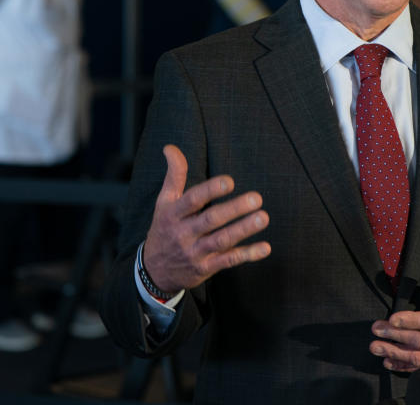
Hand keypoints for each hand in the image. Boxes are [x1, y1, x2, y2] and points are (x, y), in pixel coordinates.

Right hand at [141, 144, 270, 293]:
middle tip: (257, 198)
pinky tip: (265, 247)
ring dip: (243, 229)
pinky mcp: (205, 268)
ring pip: (222, 240)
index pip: (192, 200)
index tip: (229, 181)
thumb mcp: (164, 202)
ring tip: (263, 217)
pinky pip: (228, 261)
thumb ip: (174, 175)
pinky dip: (247, 255)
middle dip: (234, 209)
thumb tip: (170, 148)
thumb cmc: (164, 228)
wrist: (154, 271)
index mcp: (174, 214)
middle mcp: (184, 233)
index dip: (210, 191)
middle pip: (210, 220)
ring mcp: (195, 252)